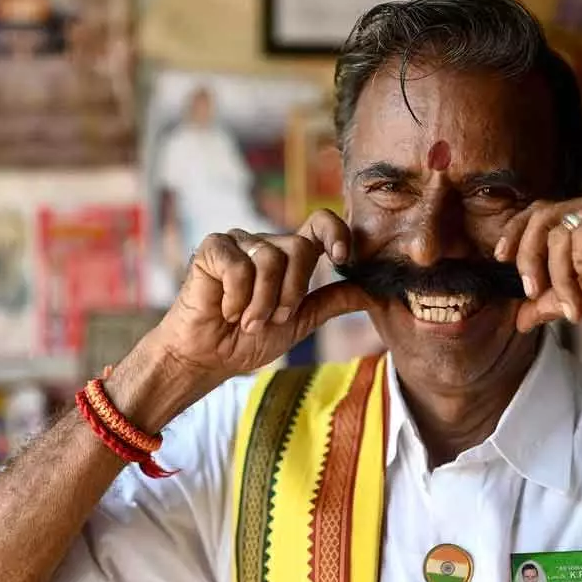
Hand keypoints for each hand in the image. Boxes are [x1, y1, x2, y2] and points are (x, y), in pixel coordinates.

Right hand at [150, 211, 373, 385]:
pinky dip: (236, 298)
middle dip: (291, 292)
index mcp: (290, 255)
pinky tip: (226, 310)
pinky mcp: (214, 248)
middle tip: (272, 319)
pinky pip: (238, 267)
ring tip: (247, 321)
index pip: (321, 223)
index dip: (337, 232)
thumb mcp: (301, 322)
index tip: (341, 258)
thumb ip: (332, 302)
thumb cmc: (248, 339)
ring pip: (270, 259)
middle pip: (300, 248)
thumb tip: (372, 292)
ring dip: (261, 302)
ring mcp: (239, 242)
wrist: (208, 357)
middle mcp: (266, 243)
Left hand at [494, 184, 581, 337]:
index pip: (539, 211)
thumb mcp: (579, 299)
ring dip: (562, 277)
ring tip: (577, 308)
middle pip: (542, 217)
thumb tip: (517, 319)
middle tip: (533, 292)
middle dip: (530, 258)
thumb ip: (548, 300)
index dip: (515, 231)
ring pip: (560, 232)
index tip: (501, 258)